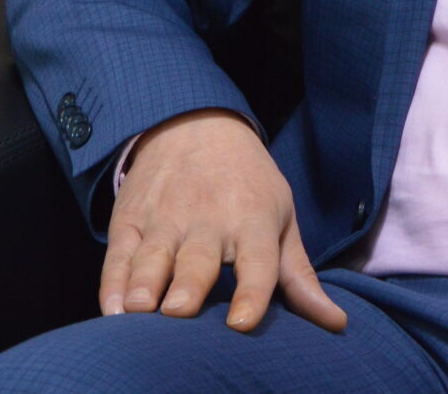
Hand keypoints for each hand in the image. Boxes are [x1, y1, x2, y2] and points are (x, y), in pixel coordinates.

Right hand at [100, 108, 347, 334]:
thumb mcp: (281, 218)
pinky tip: (112, 308)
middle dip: (188, 286)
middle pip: (198, 261)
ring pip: (153, 257)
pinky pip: (118, 256)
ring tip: (139, 308)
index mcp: (252, 222)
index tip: (241, 323)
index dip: (251, 293)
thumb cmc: (247, 183)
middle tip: (179, 311)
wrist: (194, 124)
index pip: (256, 263)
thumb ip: (299, 276)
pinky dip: (112, 283)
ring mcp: (164, 219)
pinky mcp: (130, 221)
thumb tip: (335, 323)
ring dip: (145, 283)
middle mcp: (208, 221)